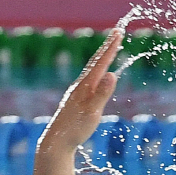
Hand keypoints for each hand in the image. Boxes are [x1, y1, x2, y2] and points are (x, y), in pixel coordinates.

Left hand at [37, 28, 123, 155]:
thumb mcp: (92, 112)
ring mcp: (77, 93)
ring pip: (92, 71)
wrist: (56, 142)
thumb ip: (102, 94)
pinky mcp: (76, 101)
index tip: (118, 32)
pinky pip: (90, 81)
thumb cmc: (75, 129)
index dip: (111, 48)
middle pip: (96, 63)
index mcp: (85, 86)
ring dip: (102, 59)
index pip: (100, 63)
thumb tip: (112, 75)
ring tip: (109, 50)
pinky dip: (97, 73)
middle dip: (107, 48)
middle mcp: (80, 86)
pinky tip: (98, 77)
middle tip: (116, 33)